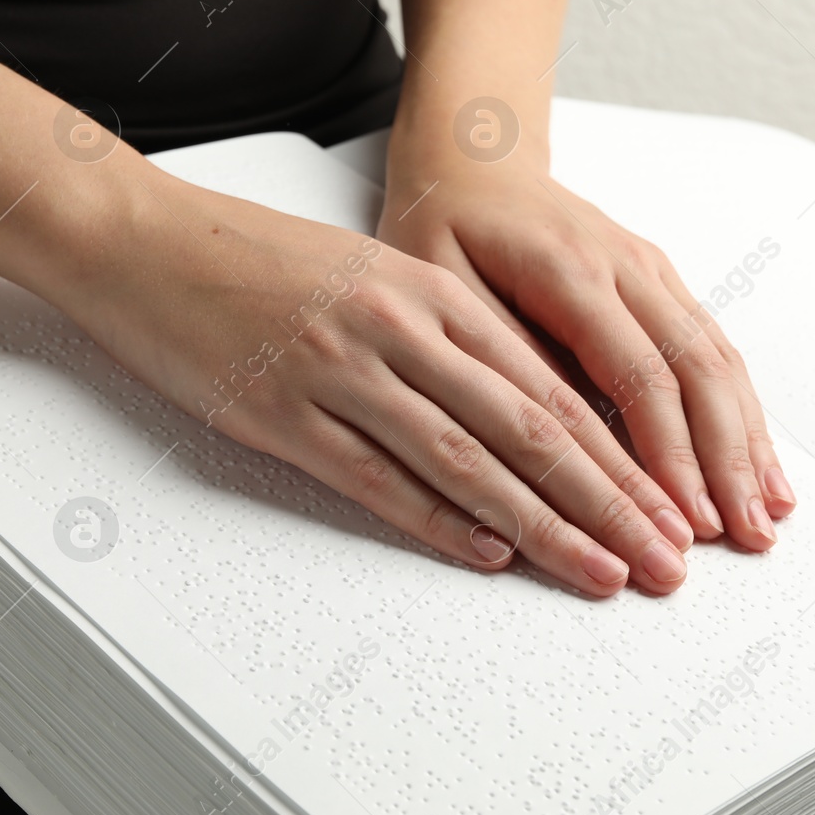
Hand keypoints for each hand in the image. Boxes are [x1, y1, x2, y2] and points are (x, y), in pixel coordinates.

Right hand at [58, 164, 700, 595]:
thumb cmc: (253, 259)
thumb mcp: (367, 274)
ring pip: (468, 460)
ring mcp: (341, 370)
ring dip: (545, 526)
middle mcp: (399, 327)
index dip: (620, 456)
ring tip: (603, 573)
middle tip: (669, 559)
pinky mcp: (283, 413)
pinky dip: (439, 522)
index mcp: (428, 289)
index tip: (669, 505)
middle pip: (531, 428)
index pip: (550, 386)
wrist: (145, 241)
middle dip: (612, 502)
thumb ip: (442, 334)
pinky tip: (489, 554)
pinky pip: (377, 478)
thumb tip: (518, 411)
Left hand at [376, 133, 795, 552]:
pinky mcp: (659, 284)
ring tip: (767, 517)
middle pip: (698, 372)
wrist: (473, 159)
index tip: (685, 521)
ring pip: (718, 360)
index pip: (639, 375)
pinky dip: (740, 412)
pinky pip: (711, 349)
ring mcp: (651, 272)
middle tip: (744, 539)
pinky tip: (755, 465)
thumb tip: (554, 443)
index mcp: (569, 269)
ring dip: (747, 442)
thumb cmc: (443, 227)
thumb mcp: (440, 287)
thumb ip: (500, 357)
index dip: (669, 455)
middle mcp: (626, 265)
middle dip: (726, 462)